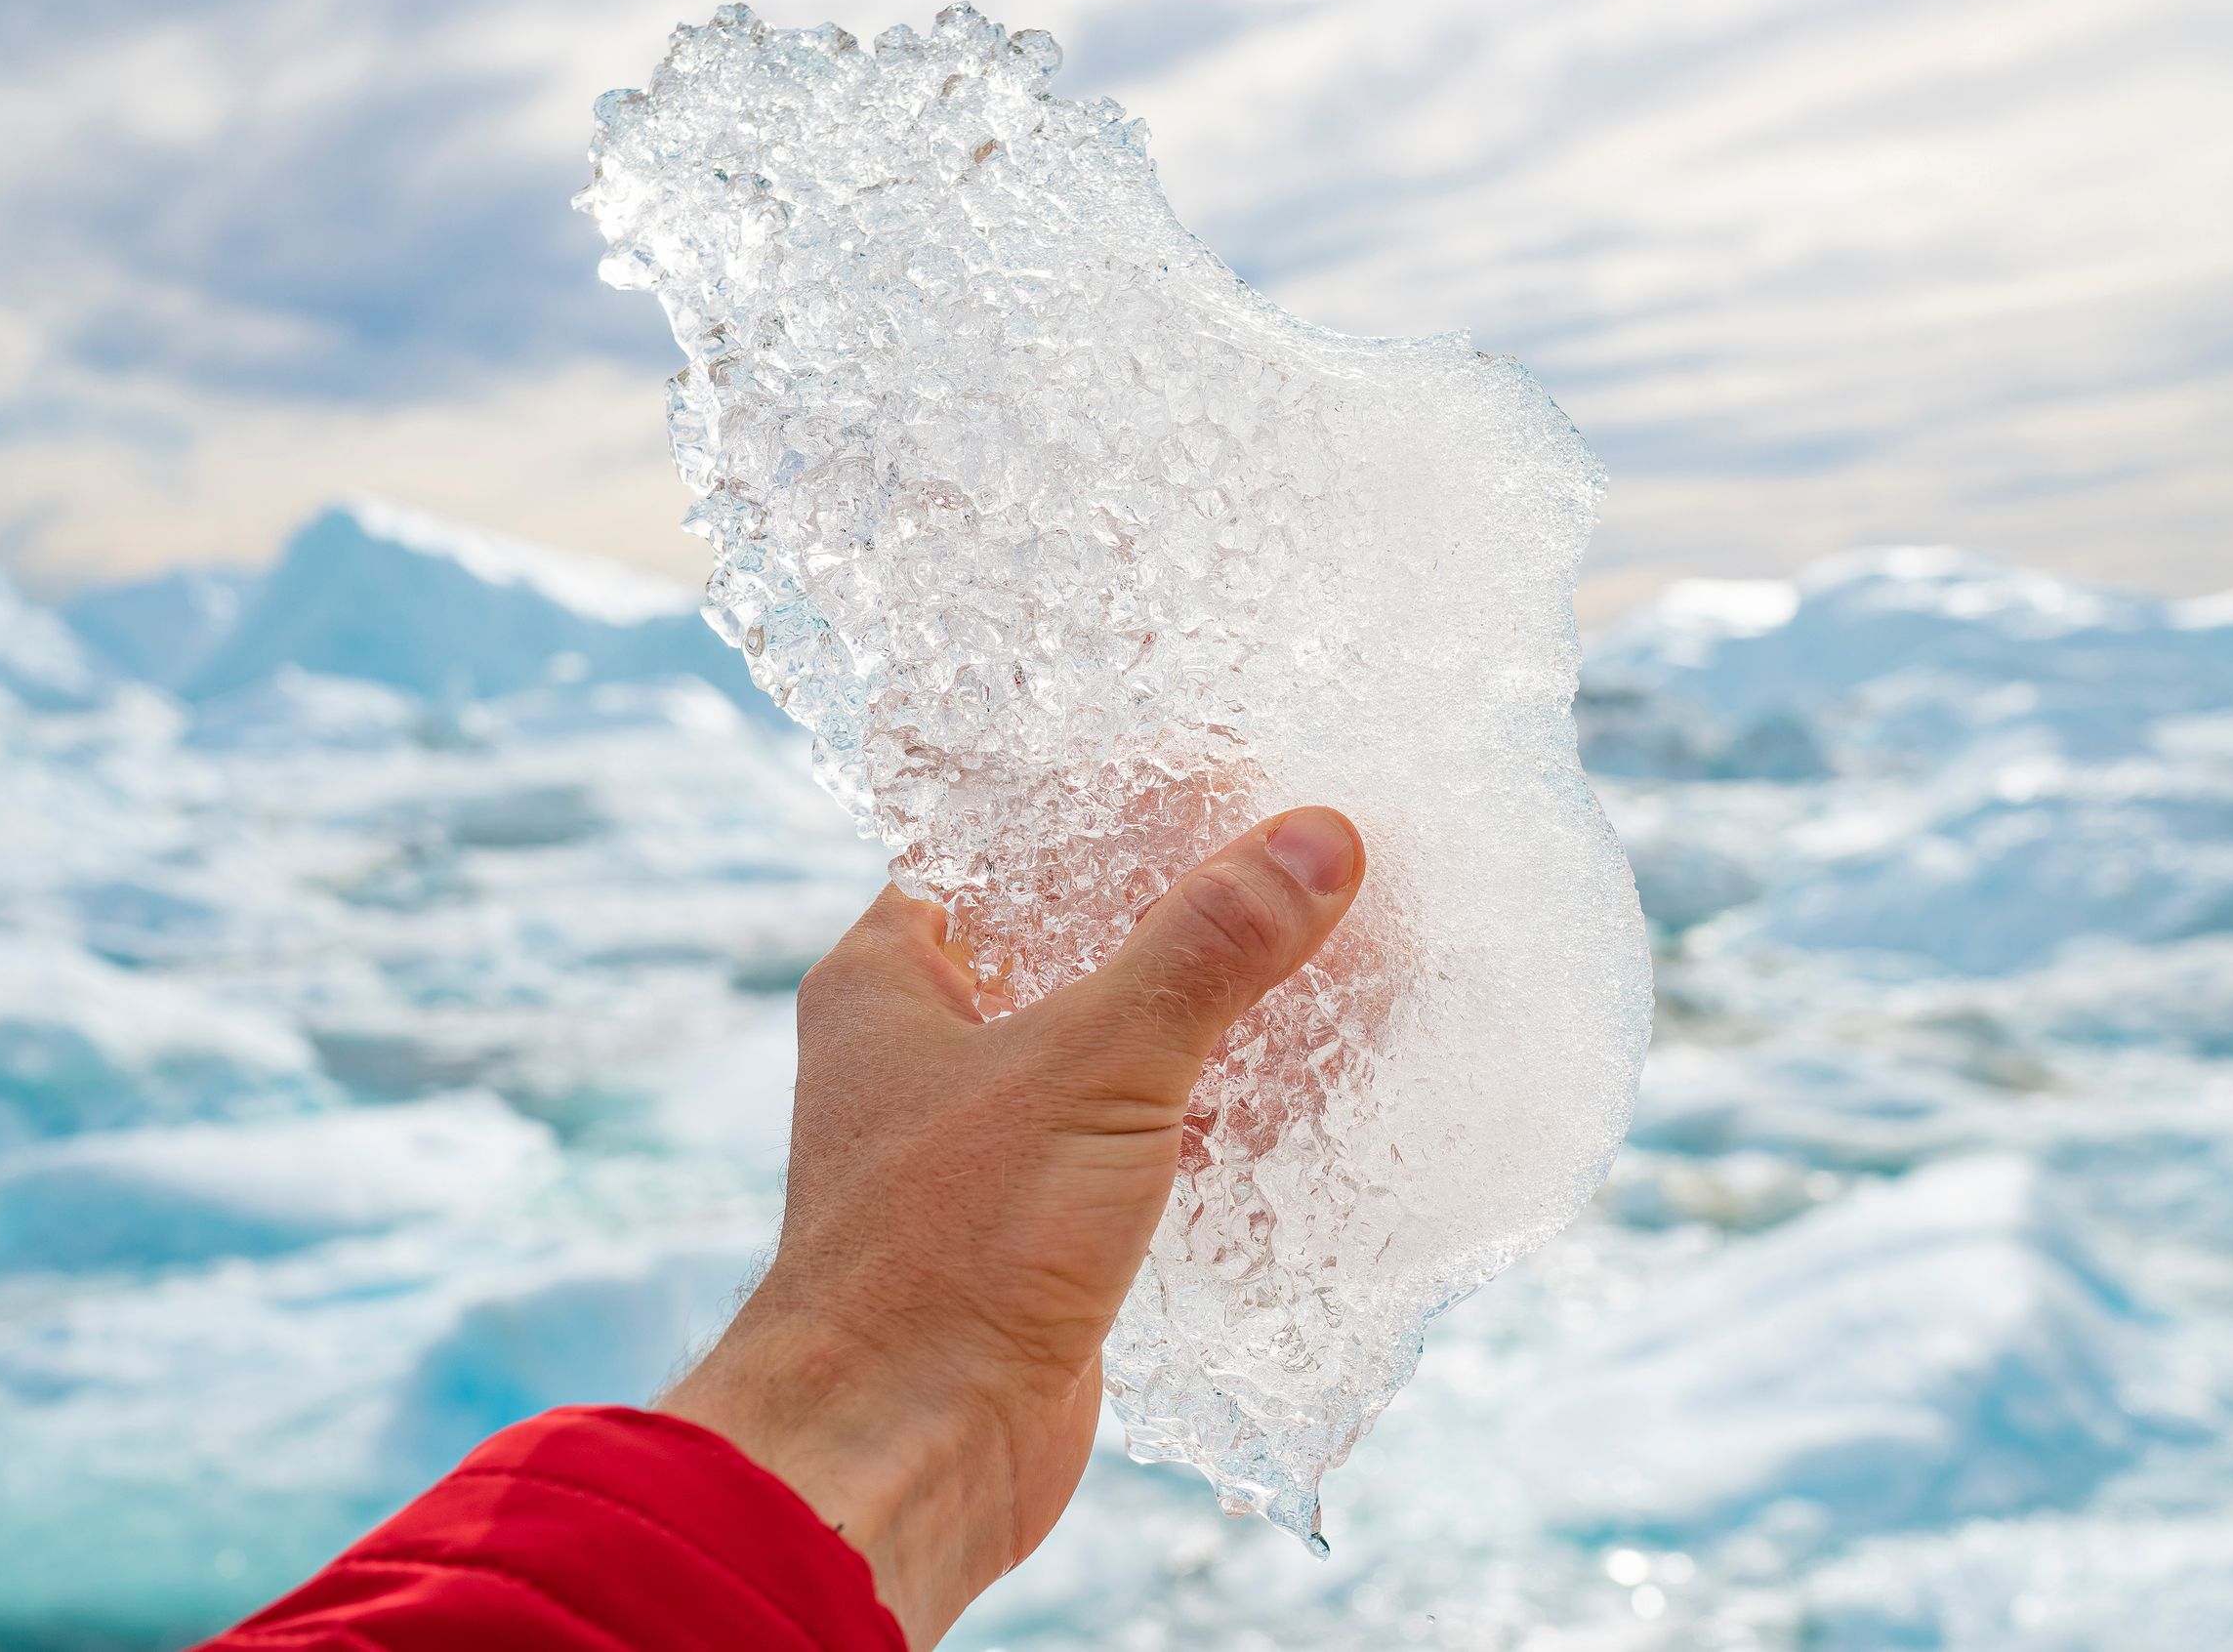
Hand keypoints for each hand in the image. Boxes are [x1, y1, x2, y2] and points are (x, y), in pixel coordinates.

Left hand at [659, 807, 1364, 1647]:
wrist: (905, 1457)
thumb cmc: (949, 1248)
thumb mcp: (1094, 1067)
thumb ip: (1206, 951)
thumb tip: (1318, 837)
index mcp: (892, 975)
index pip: (1010, 845)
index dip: (1117, 808)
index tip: (1234, 774)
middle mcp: (930, 1047)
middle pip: (1079, 941)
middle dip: (1193, 913)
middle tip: (1310, 865)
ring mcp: (988, 1141)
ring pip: (1120, 1044)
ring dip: (1219, 1016)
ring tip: (1340, 958)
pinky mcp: (1044, 1224)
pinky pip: (1144, 1138)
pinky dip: (1218, 1113)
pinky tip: (1312, 1089)